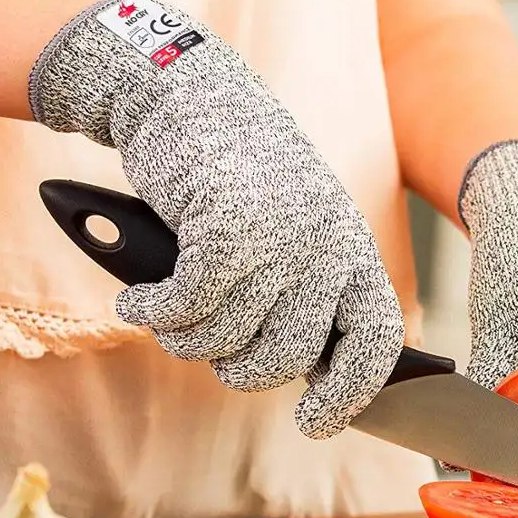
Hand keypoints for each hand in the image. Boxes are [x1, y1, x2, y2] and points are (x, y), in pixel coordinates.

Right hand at [28, 0, 404, 438]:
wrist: (189, 93)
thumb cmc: (238, 173)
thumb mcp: (295, 226)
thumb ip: (306, 291)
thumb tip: (305, 373)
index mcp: (351, 248)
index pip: (377, 340)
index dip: (351, 393)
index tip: (315, 424)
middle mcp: (325, 244)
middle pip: (287, 358)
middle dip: (241, 371)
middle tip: (213, 351)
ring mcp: (277, 237)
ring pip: (226, 341)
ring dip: (185, 338)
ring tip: (170, 311)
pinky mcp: (223, 228)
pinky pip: (184, 310)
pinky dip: (153, 313)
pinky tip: (140, 298)